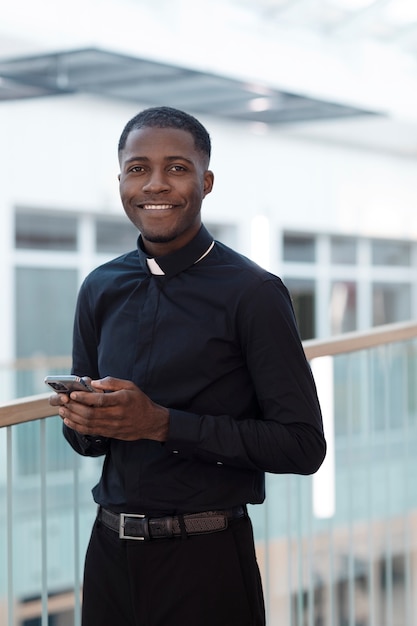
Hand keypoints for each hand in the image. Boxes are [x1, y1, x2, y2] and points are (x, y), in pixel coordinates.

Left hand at [53, 376, 168, 441]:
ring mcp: (112, 426)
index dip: (84, 397)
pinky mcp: (110, 433)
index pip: (100, 400)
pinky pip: (90, 431)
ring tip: (62, 409)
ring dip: (72, 417)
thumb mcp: (130, 386)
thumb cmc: (139, 401)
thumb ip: (112, 382)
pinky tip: (69, 420)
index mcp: (122, 400)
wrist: (150, 422)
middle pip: (90, 413)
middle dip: (74, 407)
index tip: (73, 393)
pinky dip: (77, 426)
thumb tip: (94, 382)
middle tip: (63, 401)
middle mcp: (117, 414)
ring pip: (88, 423)